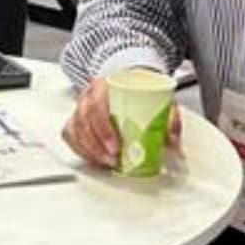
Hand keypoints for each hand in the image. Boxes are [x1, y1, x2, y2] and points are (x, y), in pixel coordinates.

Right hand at [61, 73, 183, 168]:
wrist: (130, 82)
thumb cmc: (139, 90)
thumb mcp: (157, 98)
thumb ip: (168, 117)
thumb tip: (173, 141)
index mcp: (104, 85)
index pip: (96, 104)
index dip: (103, 127)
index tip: (115, 145)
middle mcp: (88, 95)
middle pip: (83, 120)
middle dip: (96, 144)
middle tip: (112, 158)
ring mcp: (80, 108)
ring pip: (75, 130)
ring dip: (89, 150)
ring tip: (106, 162)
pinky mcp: (77, 121)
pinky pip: (71, 136)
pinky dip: (81, 150)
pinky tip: (95, 160)